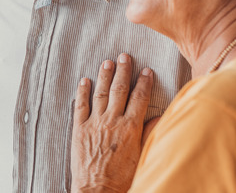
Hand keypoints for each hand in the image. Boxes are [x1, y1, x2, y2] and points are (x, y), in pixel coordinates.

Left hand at [70, 53, 153, 192]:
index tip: (146, 70)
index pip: (139, 98)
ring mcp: (94, 123)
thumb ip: (149, 135)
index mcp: (130, 128)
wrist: (98, 191)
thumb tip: (157, 117)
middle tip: (124, 56)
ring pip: (99, 93)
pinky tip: (83, 80)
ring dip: (103, 76)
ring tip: (106, 62)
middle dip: (122, 71)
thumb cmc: (123, 178)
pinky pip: (80, 106)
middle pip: (119, 90)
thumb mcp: (143, 156)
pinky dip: (81, 92)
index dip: (143, 82)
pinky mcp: (79, 129)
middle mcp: (112, 121)